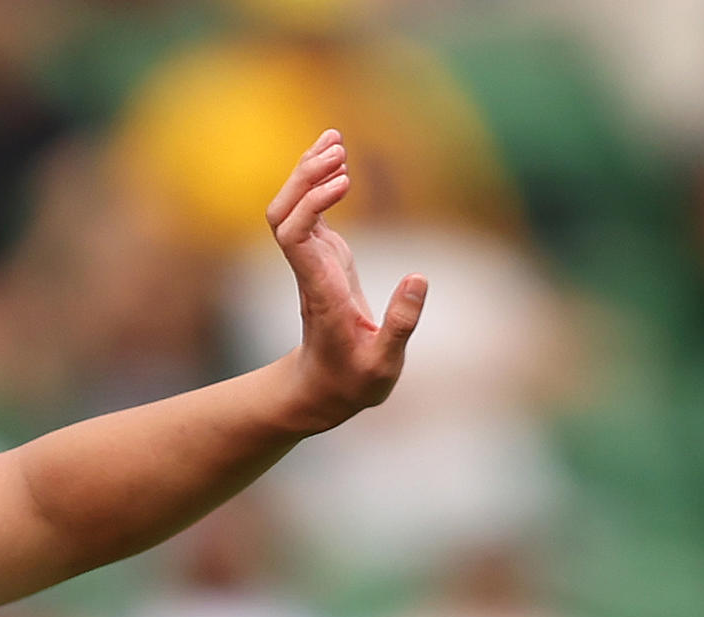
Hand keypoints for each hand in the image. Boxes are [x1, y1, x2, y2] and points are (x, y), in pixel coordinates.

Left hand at [266, 130, 423, 431]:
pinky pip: (310, 211)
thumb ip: (400, 325)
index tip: (346, 180)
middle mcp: (308, 270)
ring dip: (308, 172)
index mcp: (319, 291)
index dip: (312, 203)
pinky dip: (319, 181)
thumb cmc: (353, 383)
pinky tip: (337, 157)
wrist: (323, 391)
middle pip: (284, 213)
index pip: (295, 236)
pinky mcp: (323, 257)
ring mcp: (313, 261)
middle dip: (304, 177)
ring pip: (292, 208)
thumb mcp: (383, 365)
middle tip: (337, 146)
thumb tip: (419, 278)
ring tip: (336, 139)